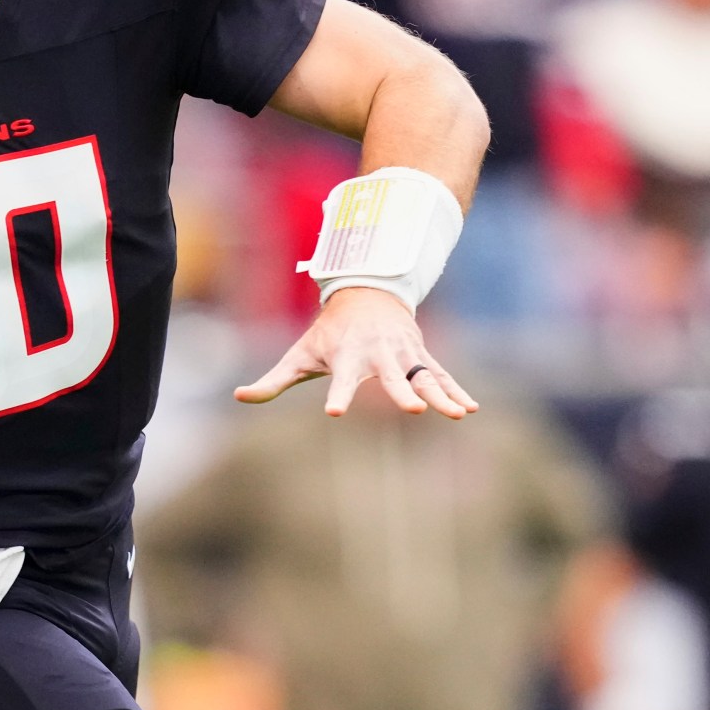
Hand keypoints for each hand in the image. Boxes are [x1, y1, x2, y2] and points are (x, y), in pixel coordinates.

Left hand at [234, 287, 476, 417]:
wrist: (367, 295)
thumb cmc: (327, 334)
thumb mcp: (298, 354)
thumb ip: (272, 380)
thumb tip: (239, 396)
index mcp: (347, 357)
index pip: (341, 380)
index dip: (338, 395)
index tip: (336, 411)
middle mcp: (378, 355)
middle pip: (392, 377)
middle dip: (403, 392)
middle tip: (414, 409)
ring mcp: (404, 354)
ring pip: (425, 376)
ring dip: (442, 395)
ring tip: (457, 414)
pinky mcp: (421, 356)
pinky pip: (441, 375)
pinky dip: (455, 390)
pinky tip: (470, 409)